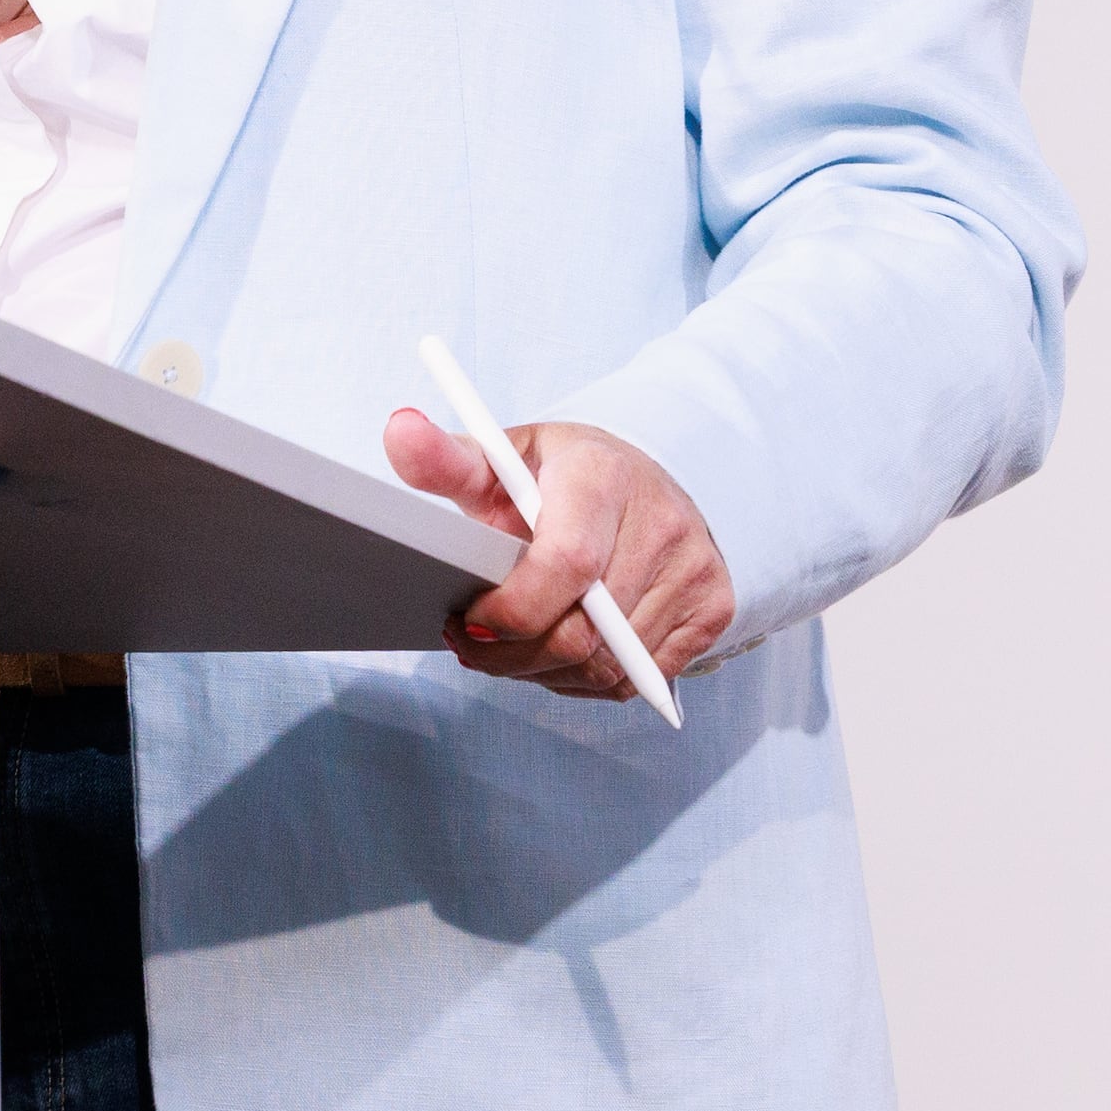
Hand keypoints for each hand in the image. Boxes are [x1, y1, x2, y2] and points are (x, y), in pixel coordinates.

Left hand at [381, 408, 731, 705]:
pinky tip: (555, 653)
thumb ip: (444, 459)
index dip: (510, 609)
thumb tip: (398, 430)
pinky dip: (583, 680)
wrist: (645, 481)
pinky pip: (634, 679)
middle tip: (468, 642)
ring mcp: (695, 571)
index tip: (466, 617)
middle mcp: (663, 523)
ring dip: (542, 672)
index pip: (565, 564)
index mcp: (602, 476)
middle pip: (582, 630)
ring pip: (605, 666)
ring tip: (507, 647)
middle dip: (512, 653)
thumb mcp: (501, 459)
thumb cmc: (561, 477)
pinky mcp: (712, 611)